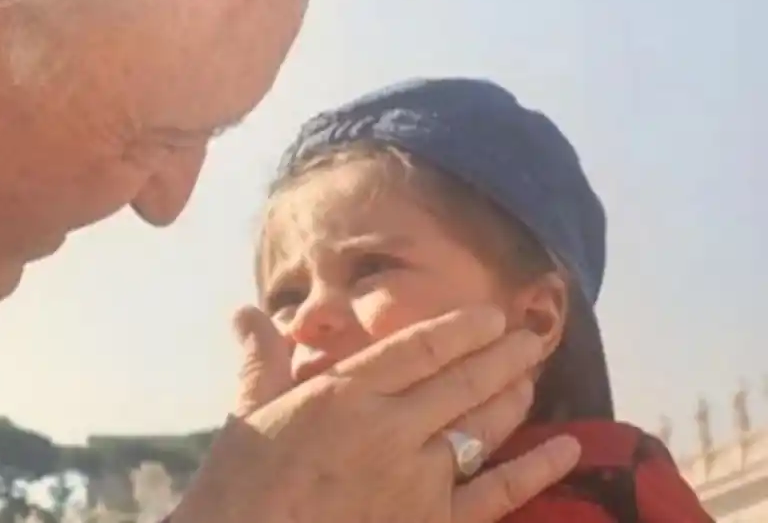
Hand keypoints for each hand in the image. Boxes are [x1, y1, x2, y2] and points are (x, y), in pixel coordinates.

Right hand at [174, 305, 580, 522]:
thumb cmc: (242, 484)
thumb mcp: (248, 412)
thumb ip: (261, 359)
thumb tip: (247, 312)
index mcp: (345, 394)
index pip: (417, 350)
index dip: (461, 329)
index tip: (491, 315)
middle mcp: (391, 429)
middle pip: (462, 382)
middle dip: (503, 356)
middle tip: (531, 337)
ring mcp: (417, 480)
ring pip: (482, 429)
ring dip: (512, 399)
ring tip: (531, 376)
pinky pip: (496, 494)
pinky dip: (534, 470)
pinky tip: (564, 449)